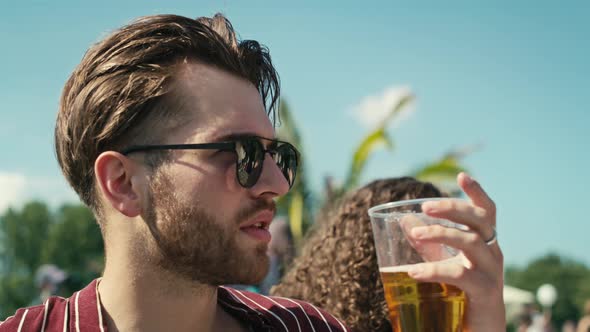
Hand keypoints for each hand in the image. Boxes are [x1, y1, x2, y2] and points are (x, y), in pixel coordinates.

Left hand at [407, 172, 504, 331]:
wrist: (479, 331)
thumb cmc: (463, 294)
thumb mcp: (445, 263)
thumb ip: (428, 243)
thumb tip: (404, 221)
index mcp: (484, 243)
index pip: (487, 212)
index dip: (477, 192)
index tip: (462, 174)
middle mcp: (492, 253)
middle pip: (479, 220)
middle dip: (453, 208)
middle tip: (426, 206)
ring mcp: (491, 272)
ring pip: (470, 241)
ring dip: (440, 233)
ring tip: (416, 233)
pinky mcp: (484, 291)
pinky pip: (459, 274)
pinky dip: (434, 269)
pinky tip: (414, 271)